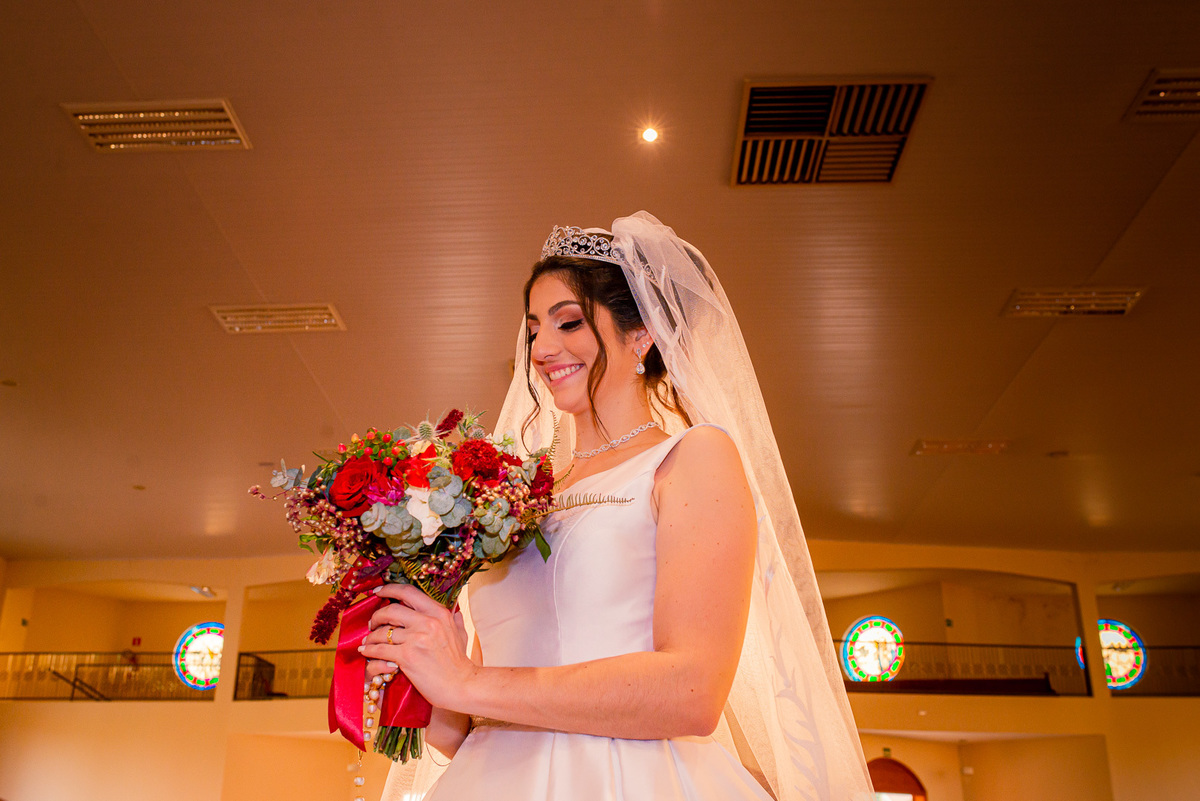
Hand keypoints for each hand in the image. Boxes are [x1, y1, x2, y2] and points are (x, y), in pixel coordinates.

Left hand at [359, 583, 474, 711]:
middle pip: (391, 610)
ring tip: (368, 641)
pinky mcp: (407, 656)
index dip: (389, 589)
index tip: (378, 591)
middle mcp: (427, 622)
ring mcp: (416, 639)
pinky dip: (370, 651)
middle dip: (376, 616)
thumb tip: (456, 611)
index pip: (408, 592)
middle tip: (372, 623)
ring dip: (371, 637)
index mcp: (439, 613)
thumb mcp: (461, 635)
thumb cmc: (460, 663)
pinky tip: (366, 652)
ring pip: (383, 632)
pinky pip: (380, 650)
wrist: (462, 686)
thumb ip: (456, 620)